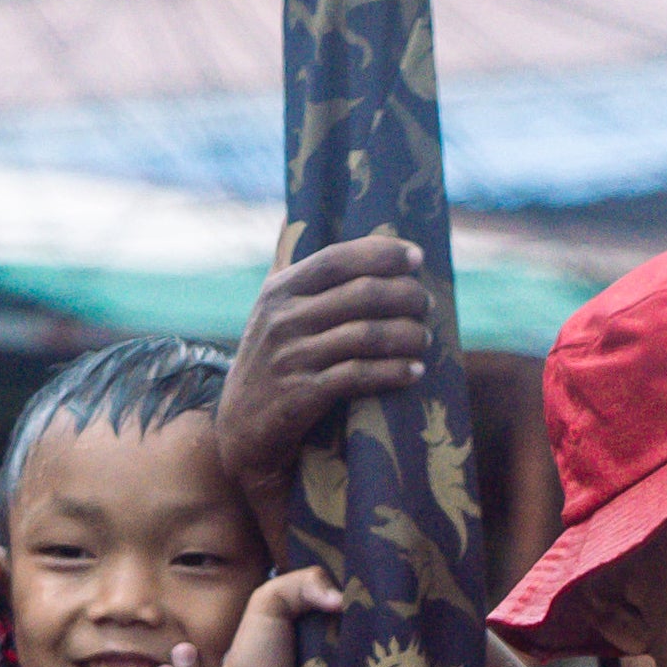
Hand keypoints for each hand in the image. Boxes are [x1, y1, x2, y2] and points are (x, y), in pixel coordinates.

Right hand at [223, 234, 440, 507]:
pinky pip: (358, 376)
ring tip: (425, 339)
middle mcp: (282, 319)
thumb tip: (341, 237)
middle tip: (425, 305)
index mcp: (279, 291)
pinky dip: (393, 372)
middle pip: (360, 294)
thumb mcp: (275, 315)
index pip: (337, 259)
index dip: (382, 253)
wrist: (240, 429)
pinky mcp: (300, 395)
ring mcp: (290, 357)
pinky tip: (415, 372)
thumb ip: (306, 283)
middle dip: (405, 296)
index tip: (417, 257)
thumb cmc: (272, 365)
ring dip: (407, 335)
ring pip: (366, 335)